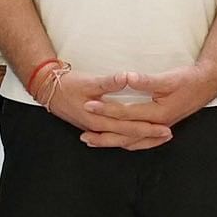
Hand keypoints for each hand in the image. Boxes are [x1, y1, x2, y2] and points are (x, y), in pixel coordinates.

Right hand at [40, 68, 173, 149]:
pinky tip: (135, 136)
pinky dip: (128, 137)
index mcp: (99, 120)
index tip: (165, 127)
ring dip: (140, 139)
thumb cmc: (68, 85)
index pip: (129, 128)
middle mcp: (98, 128)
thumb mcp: (89, 82)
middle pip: (128, 137)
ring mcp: (95, 129)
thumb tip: (126, 77)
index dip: (148, 128)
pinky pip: (115, 136)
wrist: (48, 90)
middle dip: (149, 137)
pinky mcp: (94, 126)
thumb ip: (109, 82)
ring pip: (122, 139)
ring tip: (157, 137)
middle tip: (168, 134)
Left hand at [78, 63, 216, 148]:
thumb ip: (147, 80)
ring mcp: (159, 129)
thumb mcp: (168, 78)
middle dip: (103, 135)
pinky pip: (140, 141)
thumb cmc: (187, 80)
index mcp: (158, 114)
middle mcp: (158, 126)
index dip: (105, 109)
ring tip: (92, 142)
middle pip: (125, 135)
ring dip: (112, 142)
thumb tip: (128, 78)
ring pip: (131, 141)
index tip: (88, 105)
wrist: (206, 85)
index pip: (125, 114)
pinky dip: (125, 142)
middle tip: (83, 136)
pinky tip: (116, 142)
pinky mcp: (160, 128)